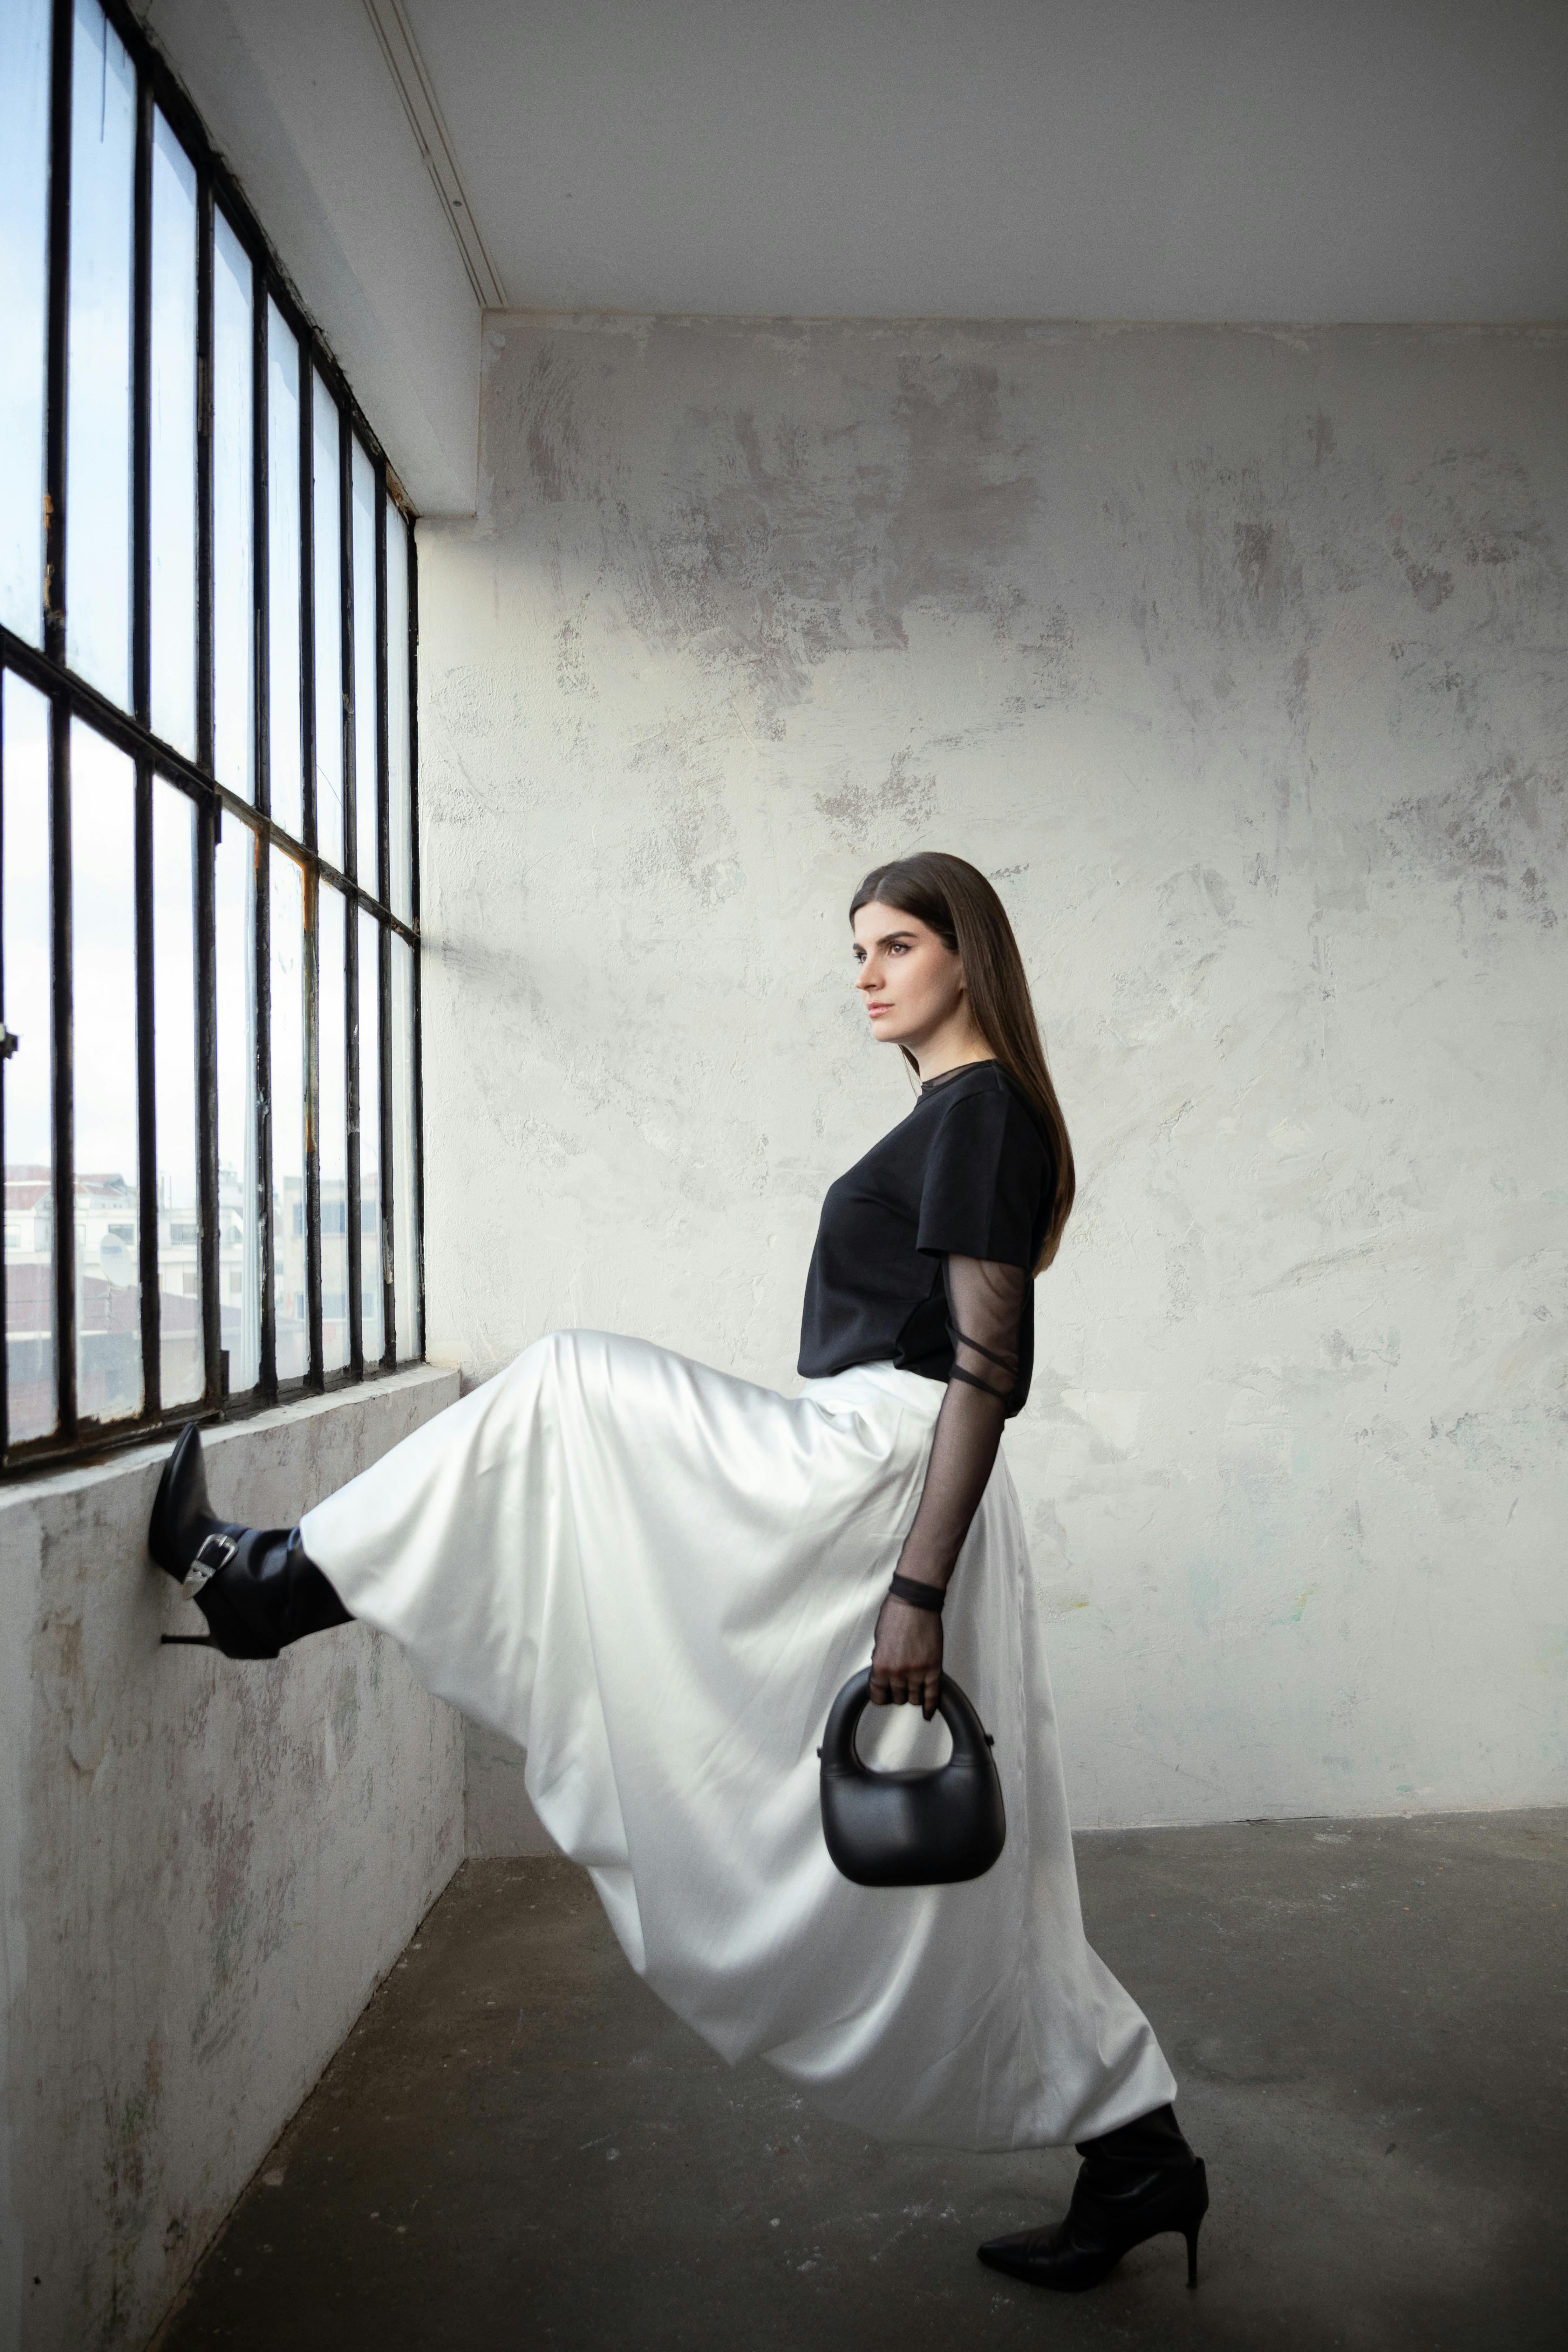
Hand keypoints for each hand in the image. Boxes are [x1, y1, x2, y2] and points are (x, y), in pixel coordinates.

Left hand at [869, 1593, 942, 1719]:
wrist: (915, 1601)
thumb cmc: (896, 1615)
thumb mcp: (880, 1641)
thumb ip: (882, 1661)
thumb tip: (885, 1676)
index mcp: (880, 1666)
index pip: (878, 1696)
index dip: (882, 1697)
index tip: (885, 1696)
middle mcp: (898, 1673)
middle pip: (897, 1699)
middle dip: (898, 1693)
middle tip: (901, 1687)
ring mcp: (917, 1672)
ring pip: (915, 1699)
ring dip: (914, 1696)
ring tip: (915, 1692)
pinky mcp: (933, 1668)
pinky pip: (933, 1694)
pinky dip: (931, 1705)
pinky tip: (929, 1712)